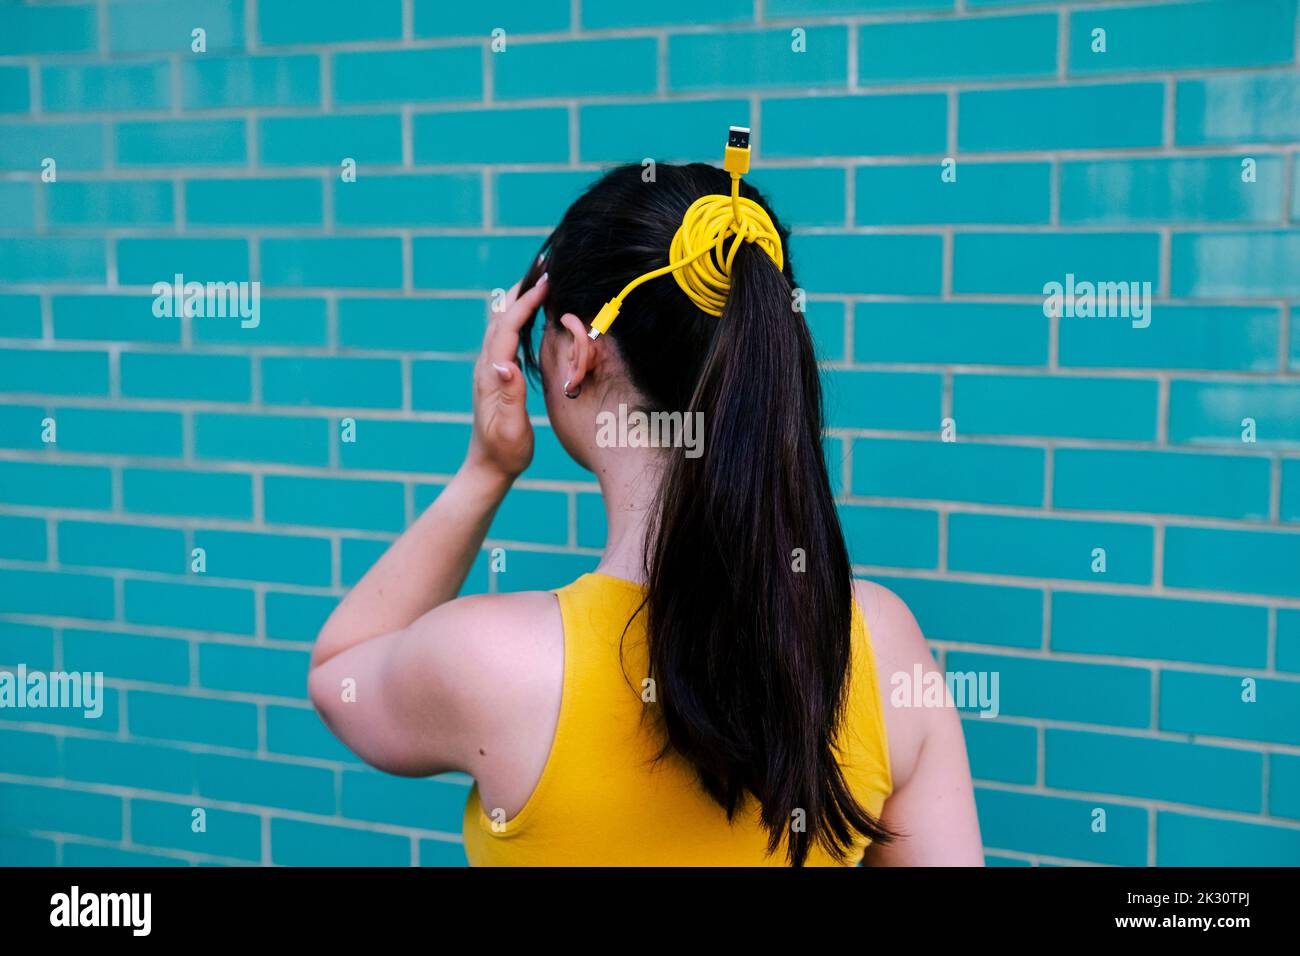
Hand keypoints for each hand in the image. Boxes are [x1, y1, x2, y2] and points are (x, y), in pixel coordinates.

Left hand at [464, 272, 547, 481]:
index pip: (506, 329)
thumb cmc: (504, 452)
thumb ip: (509, 396)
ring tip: (537, 282)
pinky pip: (504, 337)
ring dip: (516, 300)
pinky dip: (516, 317)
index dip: (525, 304)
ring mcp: (489, 370)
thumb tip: (505, 364)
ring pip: (499, 324)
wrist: (488, 468)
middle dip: (519, 290)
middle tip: (542, 267)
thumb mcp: (510, 429)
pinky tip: (529, 315)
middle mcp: (486, 367)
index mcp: (491, 376)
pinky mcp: (494, 376)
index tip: (545, 284)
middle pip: (498, 317)